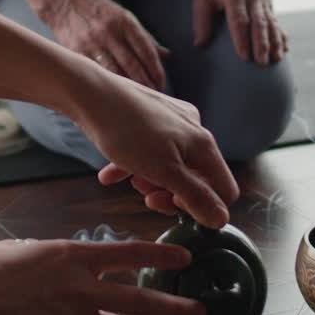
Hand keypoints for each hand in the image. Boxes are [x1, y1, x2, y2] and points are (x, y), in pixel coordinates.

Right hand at [0, 237, 205, 314]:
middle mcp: (83, 288)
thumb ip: (53, 260)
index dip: (161, 254)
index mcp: (74, 256)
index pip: (130, 253)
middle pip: (141, 299)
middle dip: (175, 306)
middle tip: (198, 312)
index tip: (185, 257)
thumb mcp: (25, 251)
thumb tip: (61, 267)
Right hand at [42, 0, 168, 89]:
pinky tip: (116, 93)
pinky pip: (96, 72)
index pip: (146, 50)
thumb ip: (144, 37)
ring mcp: (93, 43)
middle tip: (153, 95)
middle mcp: (110, 32)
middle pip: (132, 65)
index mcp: (125, 22)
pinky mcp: (78, 51)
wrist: (65, 3)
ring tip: (137, 99)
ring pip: (114, 72)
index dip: (156, 70)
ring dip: (128, 88)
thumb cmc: (98, 10)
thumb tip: (166, 55)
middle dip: (146, 83)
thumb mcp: (124, 16)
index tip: (162, 83)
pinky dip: (108, 83)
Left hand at [78, 71, 238, 226]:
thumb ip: (194, 197)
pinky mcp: (149, 119)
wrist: (90, 95)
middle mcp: (193, 130)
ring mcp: (171, 122)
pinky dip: (133, 166)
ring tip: (130, 179)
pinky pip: (149, 152)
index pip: (224, 188)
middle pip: (197, 178)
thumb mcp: (163, 172)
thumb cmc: (127, 131)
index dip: (204, 207)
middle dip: (172, 193)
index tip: (174, 207)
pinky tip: (110, 174)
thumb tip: (221, 220)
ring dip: (152, 181)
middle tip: (147, 197)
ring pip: (171, 166)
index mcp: (203, 143)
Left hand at [193, 0, 287, 64]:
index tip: (244, 56)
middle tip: (262, 62)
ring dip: (274, 42)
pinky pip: (276, 20)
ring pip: (271, 23)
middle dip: (262, 44)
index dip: (242, 39)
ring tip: (276, 59)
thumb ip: (201, 21)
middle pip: (258, 23)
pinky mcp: (268, 1)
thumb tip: (200, 44)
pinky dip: (281, 35)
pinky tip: (284, 49)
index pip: (239, 19)